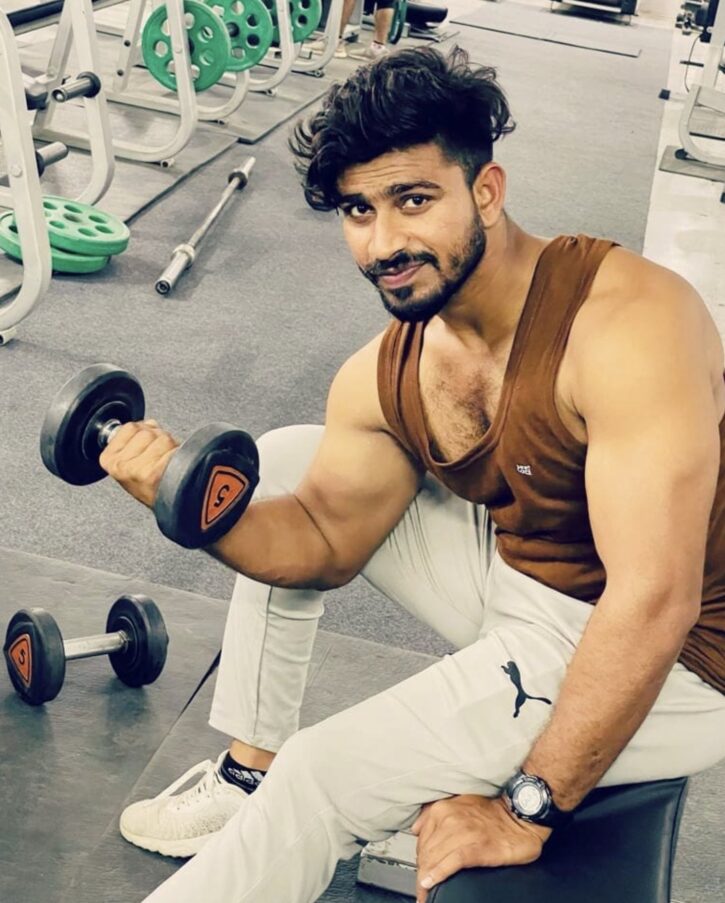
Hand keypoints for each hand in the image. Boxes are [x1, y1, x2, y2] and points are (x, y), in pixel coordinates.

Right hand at [99, 420, 178, 506]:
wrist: (167, 504)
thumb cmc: (150, 484)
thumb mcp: (129, 462)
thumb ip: (132, 439)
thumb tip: (148, 424)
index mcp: (109, 460)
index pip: (130, 427)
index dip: (143, 433)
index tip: (145, 450)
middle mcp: (121, 465)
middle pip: (146, 431)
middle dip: (157, 439)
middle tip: (158, 459)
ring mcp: (138, 469)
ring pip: (162, 438)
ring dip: (170, 447)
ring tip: (166, 463)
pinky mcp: (155, 473)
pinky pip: (174, 449)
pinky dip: (179, 454)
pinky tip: (174, 468)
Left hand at [411, 795, 550, 902]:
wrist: (520, 815)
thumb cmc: (492, 813)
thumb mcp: (459, 805)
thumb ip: (436, 816)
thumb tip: (416, 829)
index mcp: (442, 810)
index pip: (421, 841)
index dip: (418, 861)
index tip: (418, 876)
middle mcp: (449, 819)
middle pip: (425, 853)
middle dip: (421, 874)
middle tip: (422, 890)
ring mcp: (462, 833)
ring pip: (435, 859)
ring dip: (426, 879)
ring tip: (424, 894)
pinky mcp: (477, 847)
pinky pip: (451, 862)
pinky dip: (439, 874)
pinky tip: (431, 883)